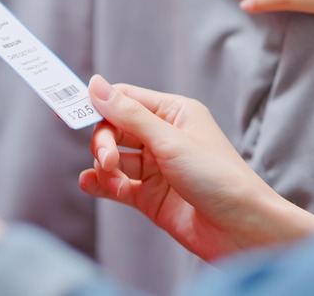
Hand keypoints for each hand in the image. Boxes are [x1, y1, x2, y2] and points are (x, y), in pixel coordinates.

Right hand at [80, 76, 313, 261]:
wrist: (242, 230)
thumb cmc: (218, 178)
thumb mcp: (170, 140)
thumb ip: (128, 114)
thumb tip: (95, 84)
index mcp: (174, 113)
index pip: (125, 100)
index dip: (99, 106)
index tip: (71, 114)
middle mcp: (164, 138)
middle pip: (115, 129)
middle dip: (104, 143)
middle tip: (107, 160)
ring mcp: (157, 169)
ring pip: (115, 159)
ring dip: (105, 167)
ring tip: (111, 180)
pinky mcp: (151, 197)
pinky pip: (117, 185)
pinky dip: (102, 184)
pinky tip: (92, 185)